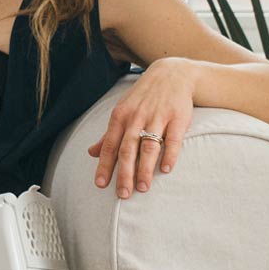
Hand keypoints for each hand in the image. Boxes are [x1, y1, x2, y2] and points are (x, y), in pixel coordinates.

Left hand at [86, 56, 196, 197]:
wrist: (172, 74)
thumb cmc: (143, 97)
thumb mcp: (122, 111)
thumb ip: (108, 135)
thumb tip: (91, 153)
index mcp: (120, 117)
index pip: (110, 145)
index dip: (104, 165)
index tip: (101, 184)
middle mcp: (136, 118)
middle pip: (127, 149)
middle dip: (124, 173)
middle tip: (123, 194)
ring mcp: (157, 117)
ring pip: (148, 146)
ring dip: (145, 168)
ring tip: (142, 188)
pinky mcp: (177, 118)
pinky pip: (173, 139)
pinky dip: (169, 154)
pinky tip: (166, 170)